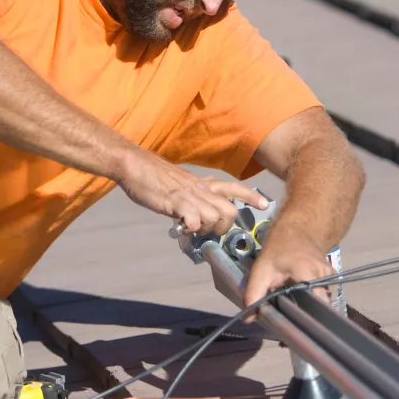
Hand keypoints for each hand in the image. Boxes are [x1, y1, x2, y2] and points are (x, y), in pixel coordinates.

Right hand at [117, 151, 267, 235]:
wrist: (134, 165)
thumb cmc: (154, 174)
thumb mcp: (182, 179)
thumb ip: (197, 185)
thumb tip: (208, 183)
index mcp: (203, 184)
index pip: (233, 188)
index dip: (251, 196)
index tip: (264, 204)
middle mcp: (200, 189)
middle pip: (230, 210)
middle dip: (224, 227)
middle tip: (209, 232)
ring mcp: (189, 196)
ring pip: (215, 217)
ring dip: (206, 230)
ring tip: (192, 229)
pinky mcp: (176, 202)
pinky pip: (195, 219)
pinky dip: (192, 228)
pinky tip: (182, 228)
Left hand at [242, 231, 333, 322]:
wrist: (295, 230)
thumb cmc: (278, 249)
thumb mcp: (261, 271)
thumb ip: (253, 294)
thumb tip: (248, 319)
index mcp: (310, 274)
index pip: (316, 306)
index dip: (305, 318)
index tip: (292, 325)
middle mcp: (325, 276)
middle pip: (319, 306)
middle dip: (305, 315)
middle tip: (290, 320)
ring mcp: (331, 276)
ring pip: (321, 301)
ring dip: (308, 307)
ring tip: (294, 310)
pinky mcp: (330, 278)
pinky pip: (322, 295)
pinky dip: (312, 299)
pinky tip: (301, 300)